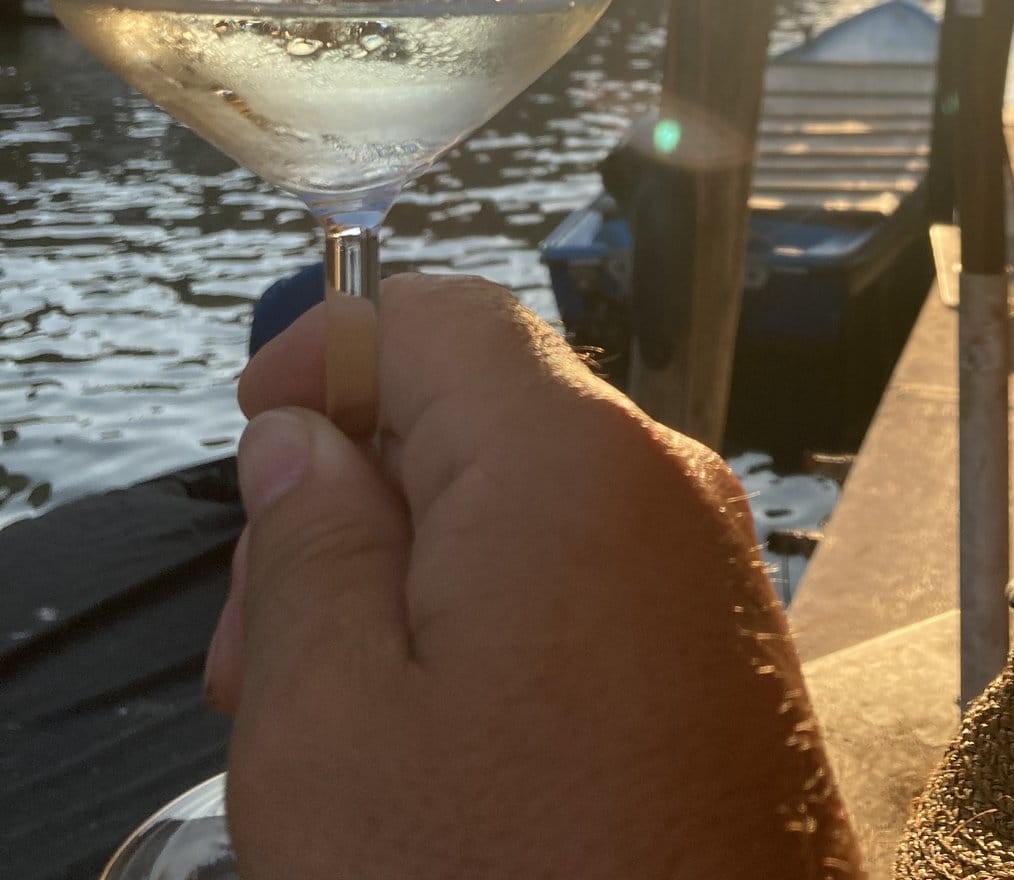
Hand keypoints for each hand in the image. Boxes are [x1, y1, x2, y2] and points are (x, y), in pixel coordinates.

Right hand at [208, 272, 859, 878]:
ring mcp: (705, 567)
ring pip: (524, 498)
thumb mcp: (333, 733)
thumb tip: (299, 441)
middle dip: (354, 487)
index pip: (438, 315)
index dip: (327, 349)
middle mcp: (662, 486)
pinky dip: (493, 615)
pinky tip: (435, 734)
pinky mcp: (721, 648)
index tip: (257, 413)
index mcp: (569, 463)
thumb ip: (304, 552)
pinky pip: (584, 572)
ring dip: (413, 566)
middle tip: (260, 629)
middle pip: (477, 408)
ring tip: (337, 713)